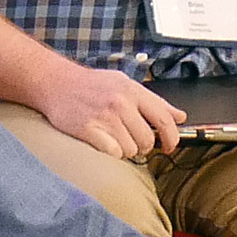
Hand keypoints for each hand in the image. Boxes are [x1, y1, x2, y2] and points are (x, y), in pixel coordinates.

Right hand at [31, 59, 184, 160]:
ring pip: (130, 149)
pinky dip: (111, 153)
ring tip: (114, 139)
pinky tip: (104, 143)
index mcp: (132, 91)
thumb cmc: (91, 85)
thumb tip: (180, 116)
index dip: (171, 137)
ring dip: (125, 150)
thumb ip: (154, 102)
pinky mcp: (88, 129)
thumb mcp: (125, 85)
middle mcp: (120, 103)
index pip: (163, 119)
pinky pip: (112, 153)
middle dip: (144, 147)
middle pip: (147, 140)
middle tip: (134, 142)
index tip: (170, 146)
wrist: (56, 83)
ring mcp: (104, 117)